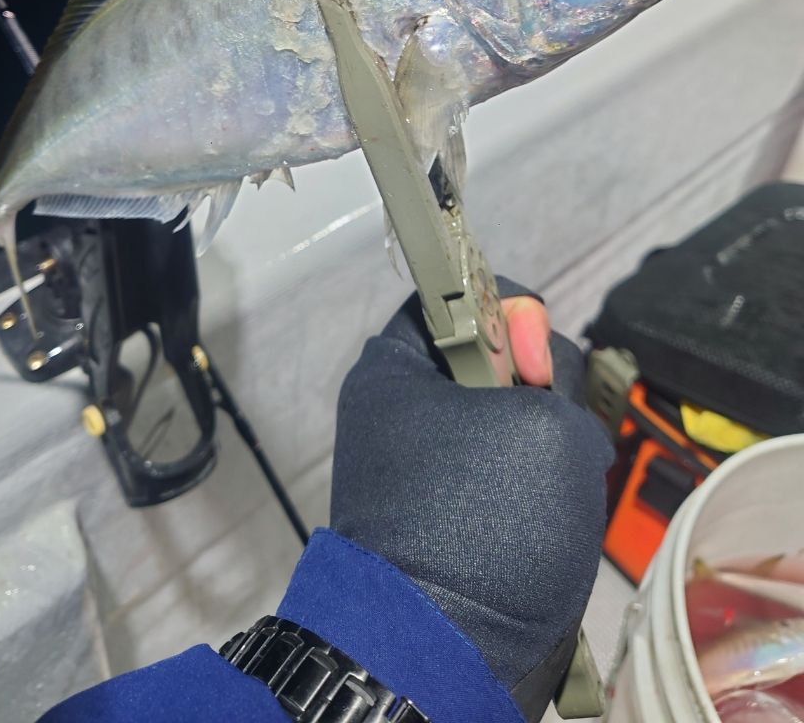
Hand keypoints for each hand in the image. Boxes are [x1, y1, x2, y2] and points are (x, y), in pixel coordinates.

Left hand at [329, 284, 612, 718]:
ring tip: (557, 491)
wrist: (443, 655)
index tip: (532, 361)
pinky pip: (516, 478)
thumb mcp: (544, 421)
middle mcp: (404, 411)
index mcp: (393, 369)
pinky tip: (555, 520)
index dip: (510, 313)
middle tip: (554, 432)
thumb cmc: (483, 522)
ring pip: (517, 423)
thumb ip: (557, 377)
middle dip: (545, 392)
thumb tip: (548, 405)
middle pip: (497, 362)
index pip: (457, 296)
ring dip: (554, 448)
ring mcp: (431, 467)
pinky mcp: (459, 516)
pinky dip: (545, 492)